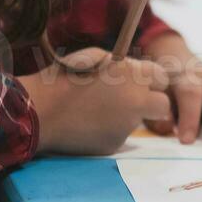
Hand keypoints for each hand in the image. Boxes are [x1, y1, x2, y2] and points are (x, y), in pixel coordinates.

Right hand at [19, 48, 170, 155]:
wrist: (38, 111)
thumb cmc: (63, 78)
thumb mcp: (96, 57)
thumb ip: (122, 63)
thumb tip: (138, 71)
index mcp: (133, 74)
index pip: (162, 77)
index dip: (152, 80)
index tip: (141, 82)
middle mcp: (137, 101)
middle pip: (163, 105)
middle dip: (152, 103)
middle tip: (132, 100)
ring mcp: (127, 126)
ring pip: (139, 121)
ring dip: (127, 115)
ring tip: (97, 109)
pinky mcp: (115, 144)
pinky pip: (120, 135)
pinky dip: (109, 130)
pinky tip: (88, 124)